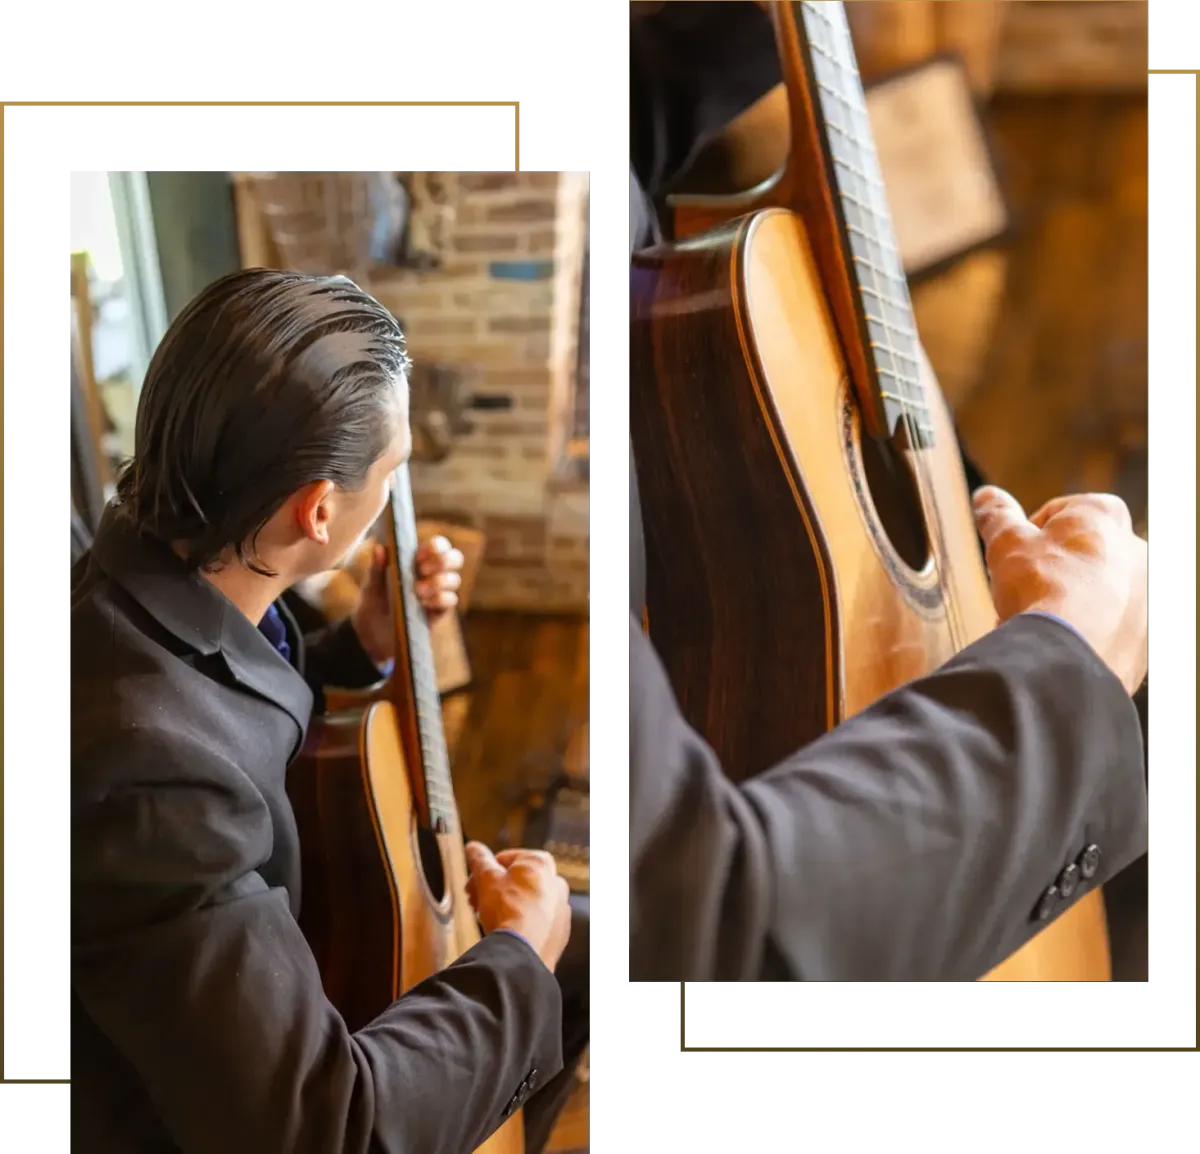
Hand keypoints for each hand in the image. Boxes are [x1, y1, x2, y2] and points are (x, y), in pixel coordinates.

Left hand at [351, 536, 464, 667]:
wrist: (372, 636)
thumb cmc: (373, 604)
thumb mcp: (371, 587)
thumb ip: (377, 568)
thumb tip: (379, 547)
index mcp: (418, 561)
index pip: (439, 546)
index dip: (435, 547)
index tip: (419, 556)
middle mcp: (432, 574)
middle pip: (455, 558)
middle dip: (442, 561)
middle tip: (422, 570)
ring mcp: (438, 593)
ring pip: (455, 579)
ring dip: (438, 581)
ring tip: (417, 590)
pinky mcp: (439, 612)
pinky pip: (451, 600)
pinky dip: (439, 599)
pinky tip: (423, 603)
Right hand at [465, 842, 571, 972]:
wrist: (522, 952)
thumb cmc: (506, 909)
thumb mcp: (486, 879)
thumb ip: (479, 860)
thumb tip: (473, 847)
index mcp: (541, 862)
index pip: (504, 859)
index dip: (483, 872)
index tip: (472, 886)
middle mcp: (556, 882)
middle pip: (516, 880)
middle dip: (494, 890)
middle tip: (476, 902)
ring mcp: (561, 908)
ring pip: (526, 901)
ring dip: (507, 906)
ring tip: (488, 919)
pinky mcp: (560, 931)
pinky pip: (537, 922)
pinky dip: (523, 924)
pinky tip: (507, 932)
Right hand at [973, 486, 1147, 694]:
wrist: (1068, 654)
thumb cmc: (1040, 586)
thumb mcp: (1005, 542)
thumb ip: (997, 516)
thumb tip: (987, 497)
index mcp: (1105, 515)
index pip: (1058, 514)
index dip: (1028, 536)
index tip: (1013, 558)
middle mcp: (1138, 549)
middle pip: (1081, 554)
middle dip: (1052, 570)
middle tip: (1024, 591)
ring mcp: (1148, 593)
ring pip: (1097, 591)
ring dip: (1069, 600)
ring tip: (1038, 620)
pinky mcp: (1148, 634)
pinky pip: (1110, 626)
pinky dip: (1088, 630)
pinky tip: (1060, 641)